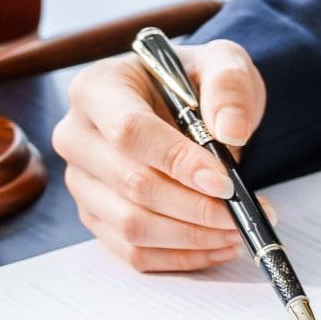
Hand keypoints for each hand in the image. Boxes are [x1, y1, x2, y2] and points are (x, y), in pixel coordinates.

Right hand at [51, 40, 269, 272]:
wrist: (187, 105)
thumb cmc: (197, 82)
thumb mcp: (223, 64)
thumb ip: (229, 86)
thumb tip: (230, 131)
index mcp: (97, 89)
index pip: (129, 132)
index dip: (177, 161)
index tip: (224, 182)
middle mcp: (77, 136)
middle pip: (131, 184)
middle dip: (195, 207)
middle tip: (243, 212)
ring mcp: (82, 181)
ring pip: (131, 225)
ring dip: (192, 236)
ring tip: (238, 229)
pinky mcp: (96, 215)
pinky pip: (133, 251)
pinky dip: (181, 256)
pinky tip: (219, 245)